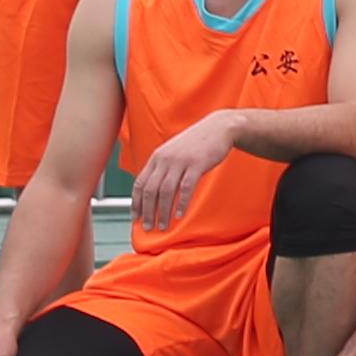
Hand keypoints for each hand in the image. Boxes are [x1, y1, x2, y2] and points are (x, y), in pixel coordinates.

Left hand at [131, 111, 240, 239]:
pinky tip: (180, 214)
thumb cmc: (197, 143)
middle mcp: (165, 159)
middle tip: (147, 227)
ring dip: (162, 211)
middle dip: (147, 212)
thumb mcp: (174, 152)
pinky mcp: (197, 164)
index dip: (136, 203)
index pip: (139, 183)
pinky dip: (181, 203)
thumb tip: (153, 190)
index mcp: (157, 157)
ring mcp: (181, 161)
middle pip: (150, 190)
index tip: (136, 217)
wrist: (219, 127)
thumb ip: (162, 167)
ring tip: (163, 225)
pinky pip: (185, 188)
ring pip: (165, 191)